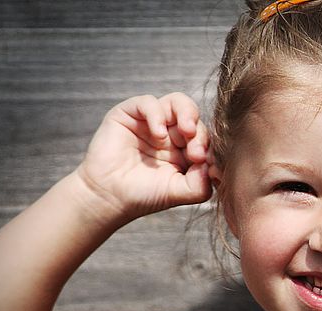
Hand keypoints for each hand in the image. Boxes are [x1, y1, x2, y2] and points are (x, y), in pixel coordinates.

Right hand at [75, 93, 211, 222]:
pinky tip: (159, 134)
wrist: (109, 196)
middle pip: (196, 119)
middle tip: (197, 153)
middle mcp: (172, 132)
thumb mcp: (179, 192)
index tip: (207, 165)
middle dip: (201, 135)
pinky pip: (149, 102)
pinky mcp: (130, 114)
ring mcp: (152, 122)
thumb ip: (200, 184)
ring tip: (187, 132)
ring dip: (187, 114)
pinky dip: (157, 114)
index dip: (212, 148)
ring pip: (178, 102)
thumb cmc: (145, 195)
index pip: (207, 138)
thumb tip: (212, 167)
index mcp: (187, 149)